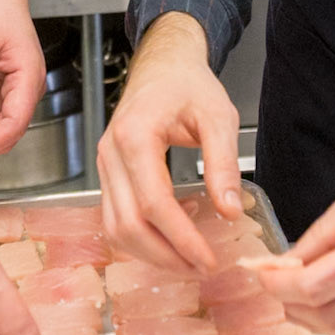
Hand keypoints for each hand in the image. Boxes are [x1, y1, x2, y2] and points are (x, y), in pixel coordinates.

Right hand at [97, 13, 242, 270]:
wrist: (162, 65)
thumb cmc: (188, 85)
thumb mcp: (218, 116)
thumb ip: (223, 163)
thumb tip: (229, 211)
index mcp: (135, 137)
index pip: (153, 203)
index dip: (181, 238)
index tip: (208, 259)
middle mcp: (111, 155)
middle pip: (128, 224)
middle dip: (165, 255)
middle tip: (201, 268)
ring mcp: (105, 166)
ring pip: (116, 227)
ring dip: (150, 253)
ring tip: (187, 263)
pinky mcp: (108, 175)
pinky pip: (115, 218)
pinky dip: (140, 239)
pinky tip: (169, 244)